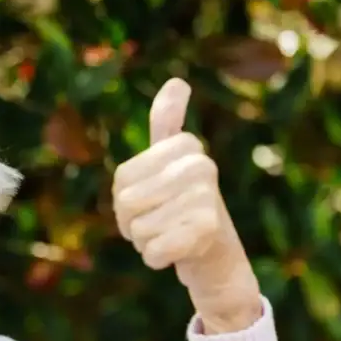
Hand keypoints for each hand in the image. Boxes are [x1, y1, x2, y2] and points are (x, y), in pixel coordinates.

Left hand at [112, 78, 261, 333]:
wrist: (217, 258)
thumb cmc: (186, 209)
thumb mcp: (172, 165)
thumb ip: (167, 126)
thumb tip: (176, 81)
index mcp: (187, 146)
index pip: (122, 179)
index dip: (124, 200)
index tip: (151, 201)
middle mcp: (201, 165)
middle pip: (127, 202)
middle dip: (133, 223)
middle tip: (160, 223)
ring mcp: (206, 197)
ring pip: (138, 229)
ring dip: (147, 242)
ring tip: (172, 236)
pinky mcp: (207, 231)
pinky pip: (153, 251)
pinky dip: (157, 259)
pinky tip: (178, 254)